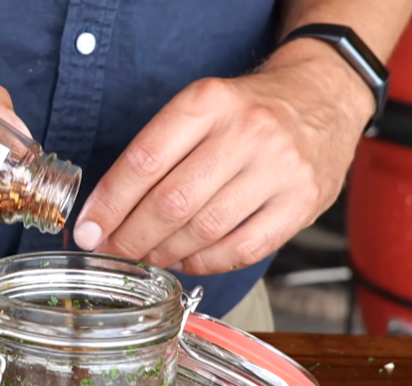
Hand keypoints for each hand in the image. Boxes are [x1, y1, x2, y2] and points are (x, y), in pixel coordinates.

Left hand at [72, 40, 372, 275]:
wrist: (323, 97)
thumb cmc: (247, 111)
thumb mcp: (201, 107)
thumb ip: (158, 152)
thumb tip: (105, 214)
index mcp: (209, 101)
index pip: (145, 160)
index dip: (109, 203)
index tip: (88, 230)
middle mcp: (247, 131)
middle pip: (172, 201)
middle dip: (132, 236)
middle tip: (112, 251)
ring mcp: (280, 168)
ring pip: (205, 229)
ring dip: (166, 253)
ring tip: (148, 256)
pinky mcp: (303, 202)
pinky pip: (242, 249)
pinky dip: (205, 263)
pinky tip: (187, 259)